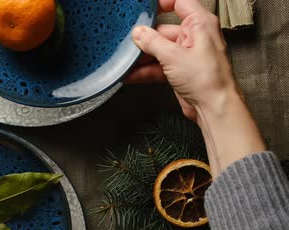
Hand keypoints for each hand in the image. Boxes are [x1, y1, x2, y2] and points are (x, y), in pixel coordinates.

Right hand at [127, 0, 235, 120]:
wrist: (214, 108)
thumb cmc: (207, 79)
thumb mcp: (173, 56)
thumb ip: (152, 42)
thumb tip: (138, 32)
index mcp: (199, 24)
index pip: (180, 2)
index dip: (161, 3)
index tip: (143, 9)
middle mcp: (194, 36)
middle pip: (163, 30)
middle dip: (144, 39)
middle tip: (127, 44)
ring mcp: (187, 55)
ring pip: (159, 50)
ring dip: (142, 58)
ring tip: (125, 62)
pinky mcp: (181, 71)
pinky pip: (159, 66)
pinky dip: (145, 71)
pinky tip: (130, 75)